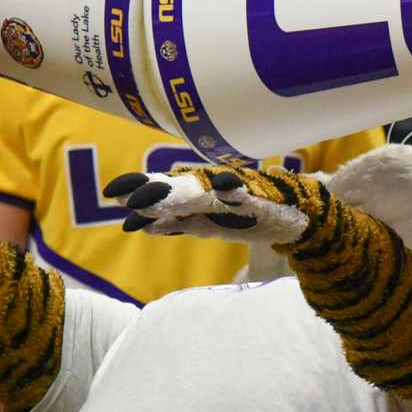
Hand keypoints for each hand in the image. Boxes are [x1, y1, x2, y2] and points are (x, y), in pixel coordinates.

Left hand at [102, 165, 319, 245]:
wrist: (299, 215)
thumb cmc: (251, 215)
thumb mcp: (207, 224)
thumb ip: (177, 222)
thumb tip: (142, 225)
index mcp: (200, 196)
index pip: (164, 189)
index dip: (139, 188)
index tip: (112, 193)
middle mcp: (216, 190)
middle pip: (179, 188)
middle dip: (154, 191)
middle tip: (126, 197)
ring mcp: (238, 195)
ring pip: (208, 191)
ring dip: (184, 192)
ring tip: (164, 197)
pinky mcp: (263, 201)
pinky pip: (248, 196)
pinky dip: (237, 190)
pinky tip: (226, 186)